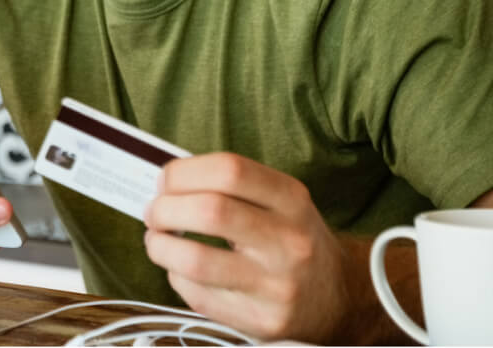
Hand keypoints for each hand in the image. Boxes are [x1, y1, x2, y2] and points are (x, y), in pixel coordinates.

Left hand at [143, 153, 351, 343]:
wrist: (338, 299)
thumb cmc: (292, 238)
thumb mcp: (280, 201)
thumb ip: (230, 186)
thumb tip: (166, 181)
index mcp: (291, 199)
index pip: (229, 170)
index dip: (184, 172)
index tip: (165, 180)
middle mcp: (288, 241)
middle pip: (210, 212)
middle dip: (165, 208)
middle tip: (154, 211)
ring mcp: (276, 285)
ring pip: (196, 260)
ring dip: (160, 246)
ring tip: (157, 240)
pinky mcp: (261, 321)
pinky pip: (198, 296)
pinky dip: (176, 277)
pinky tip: (180, 270)